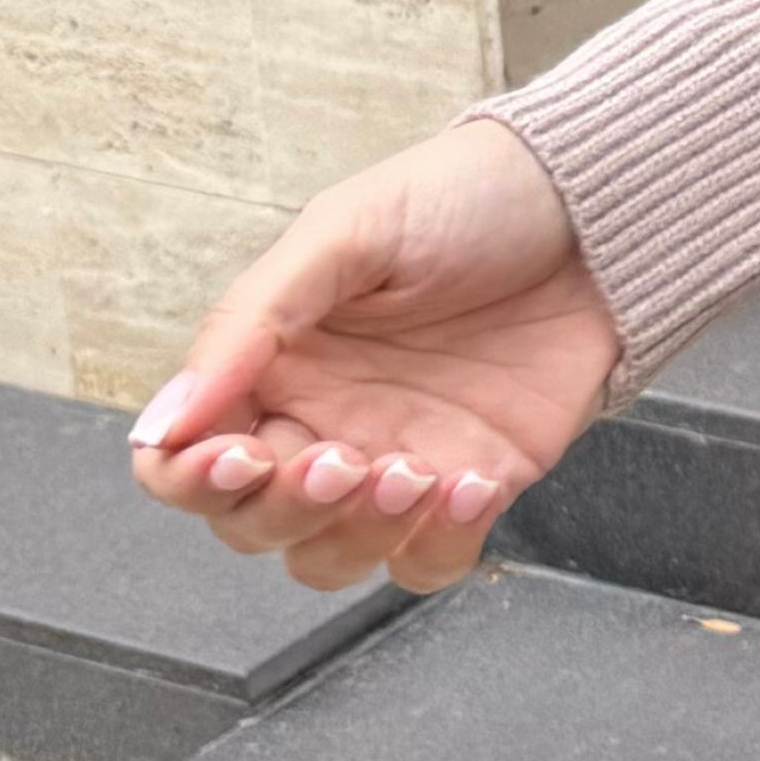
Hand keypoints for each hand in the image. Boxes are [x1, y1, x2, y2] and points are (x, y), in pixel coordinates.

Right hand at [124, 118, 622, 595]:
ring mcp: (396, 460)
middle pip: (249, 526)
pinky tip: (475, 481)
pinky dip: (440, 543)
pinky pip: (428, 561)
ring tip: (418, 471)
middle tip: (343, 460)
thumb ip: (250, 323)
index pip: (182, 460)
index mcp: (270, 365)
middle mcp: (320, 422)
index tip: (239, 457)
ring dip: (359, 535)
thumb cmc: (465, 199)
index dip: (192, 479)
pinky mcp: (474, 483)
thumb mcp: (345, 234)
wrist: (595, 210)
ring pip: (328, 560)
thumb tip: (164, 421)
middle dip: (286, 510)